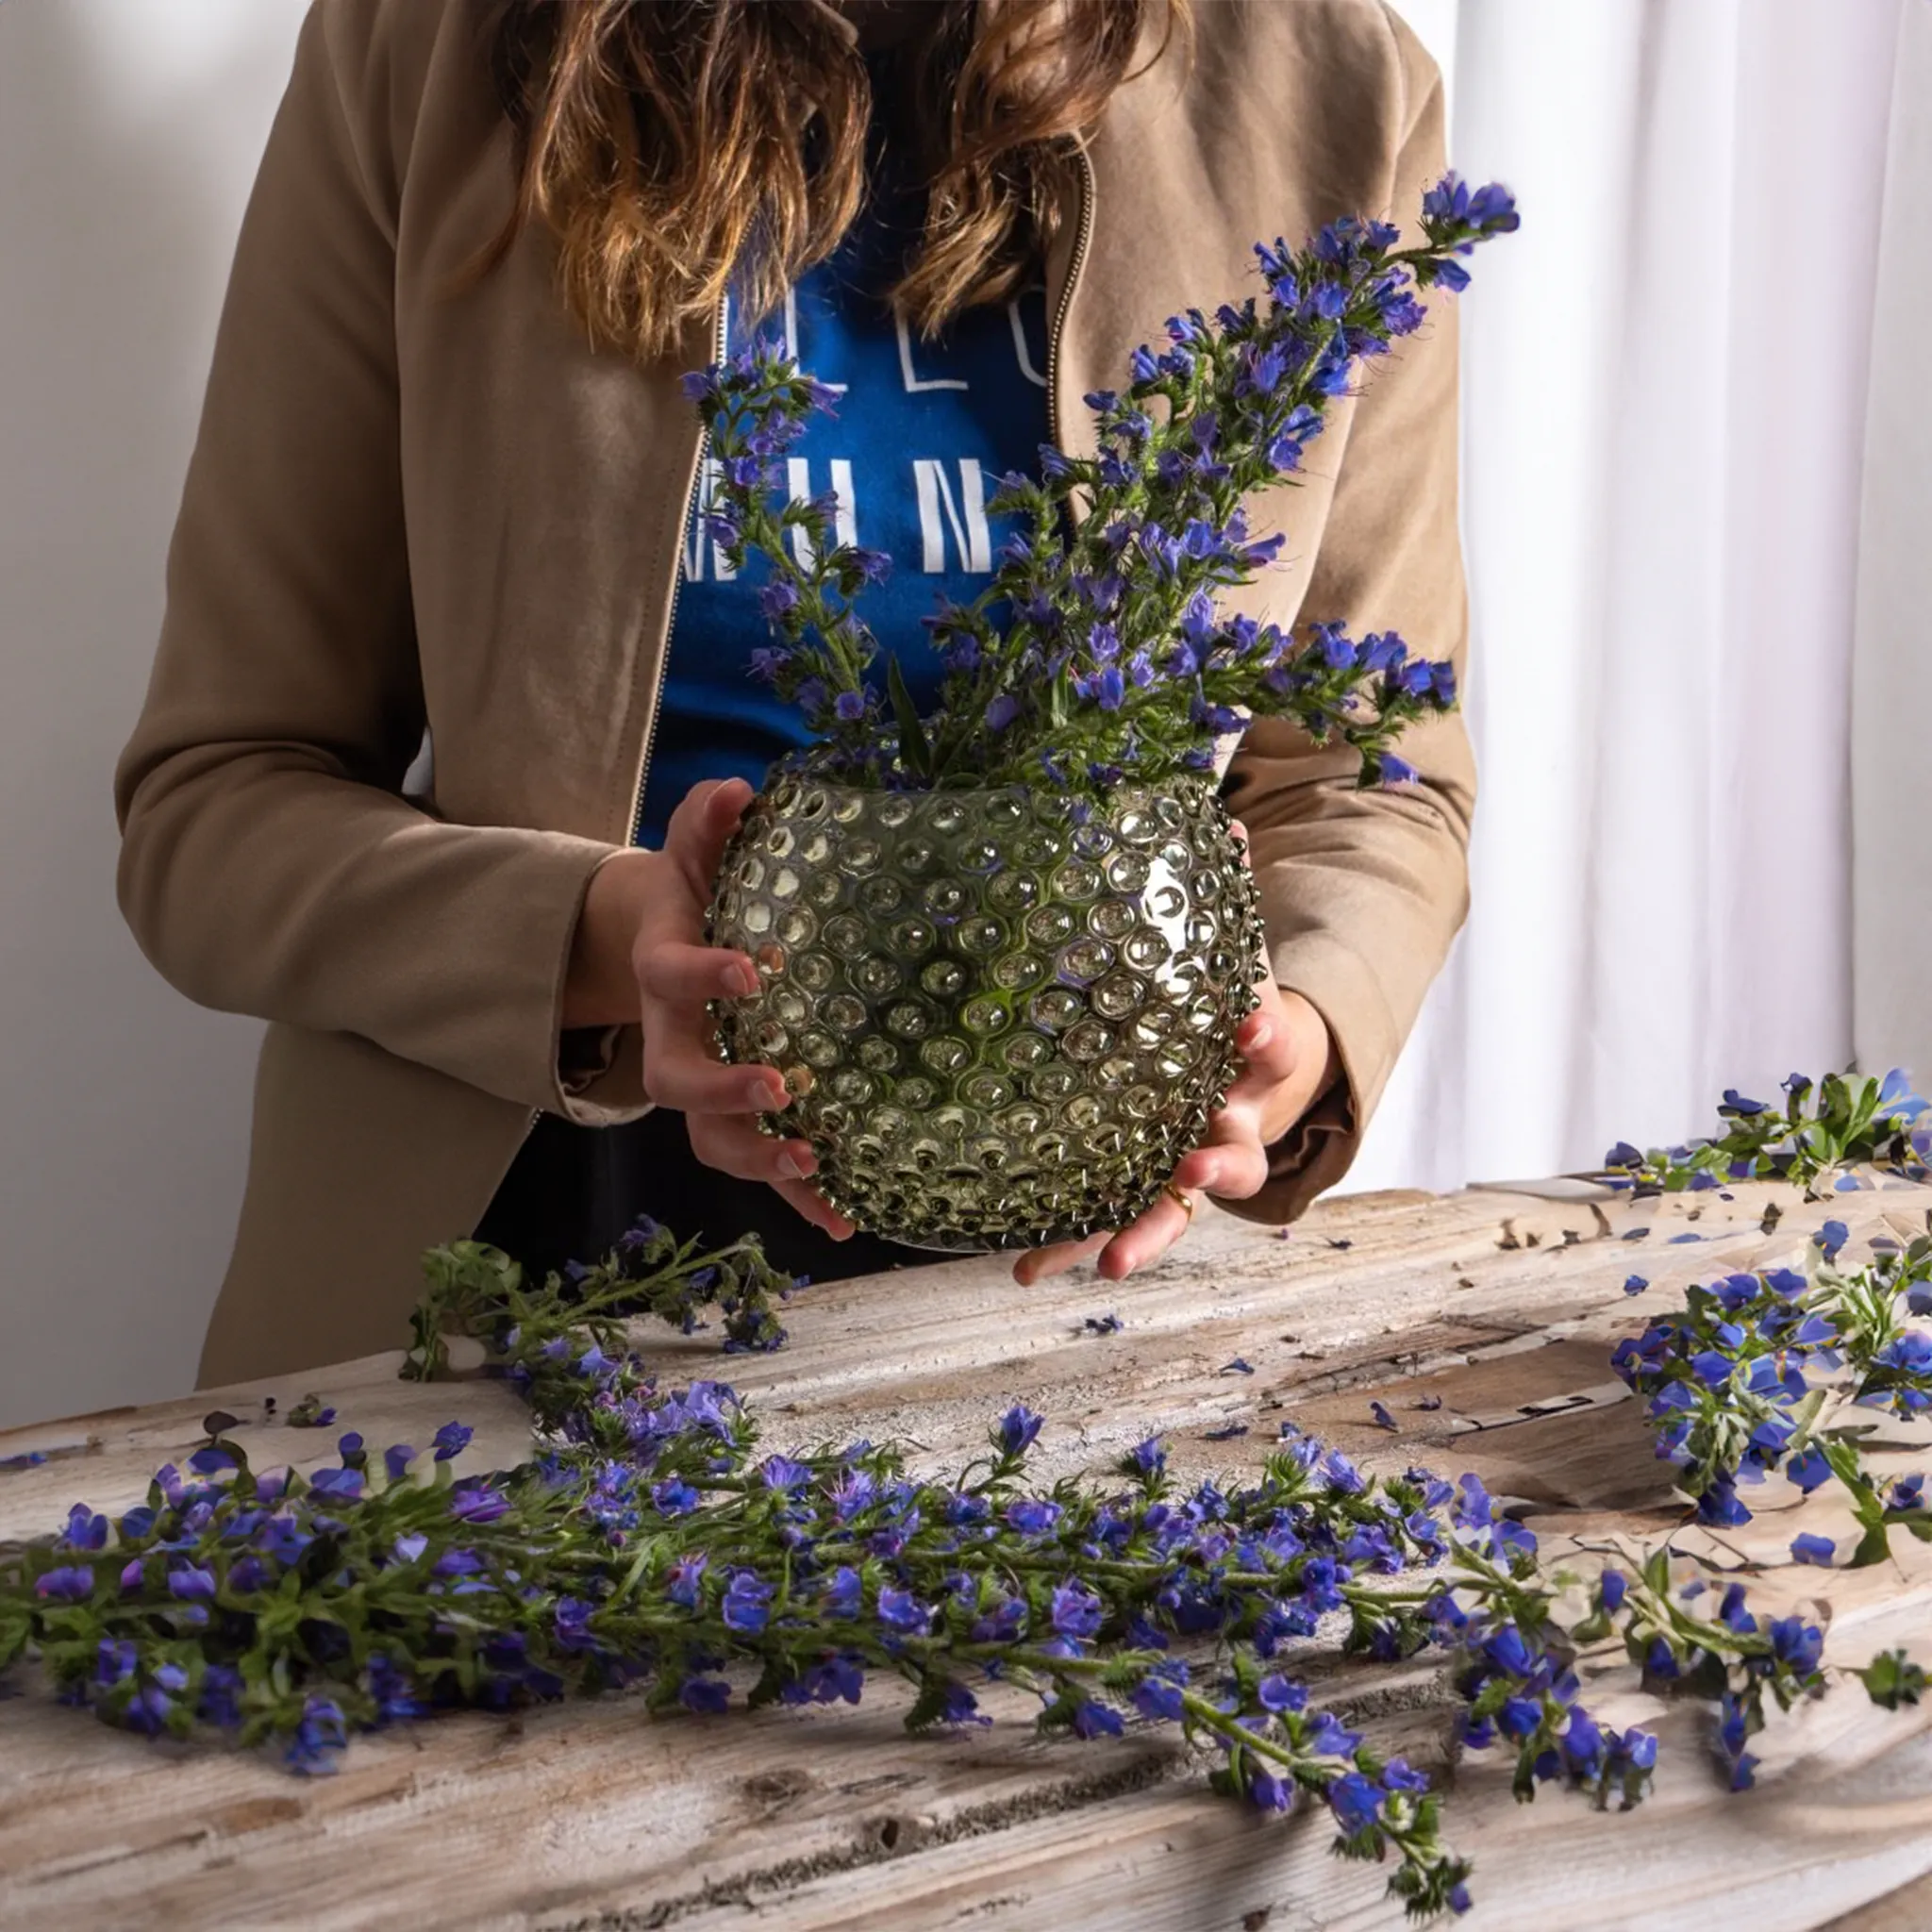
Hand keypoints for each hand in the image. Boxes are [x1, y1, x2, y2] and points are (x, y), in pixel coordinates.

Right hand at [563, 777, 854, 1240]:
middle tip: (778, 1089)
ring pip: (709, 1140)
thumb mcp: (695, 851)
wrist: (661, 944)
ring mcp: (703, 1087)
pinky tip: (846, 1217)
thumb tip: (733, 789)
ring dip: (758, 1158)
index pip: (669, 973)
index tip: (748, 969)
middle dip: (722, 1092)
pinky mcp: (737, 1119)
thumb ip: (706, 820)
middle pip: (673, 1080)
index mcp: (664, 969)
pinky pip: (760, 1167)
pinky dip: (799, 1196)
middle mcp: (674, 1038)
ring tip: (812, 1162)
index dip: (703, 974)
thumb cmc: (692, 893)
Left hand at [1012, 824, 1338, 1287]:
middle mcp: (1227, 1125)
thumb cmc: (1224, 1005)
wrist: (1238, 1071)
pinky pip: (1105, 1222)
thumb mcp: (1229, 952)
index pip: (1270, 1049)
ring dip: (1148, 1231)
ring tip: (1113, 1261)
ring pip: (1175, 1210)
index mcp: (1251, 1063)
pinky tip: (1023, 1266)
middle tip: (1199, 1161)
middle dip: (1221, 1160)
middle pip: (1237, 1153)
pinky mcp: (1138, 1194)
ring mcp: (1183, 1169)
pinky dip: (1069, 1247)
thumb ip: (1224, 895)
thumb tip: (1224, 821)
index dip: (1266, 1037)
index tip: (1254, 1019)